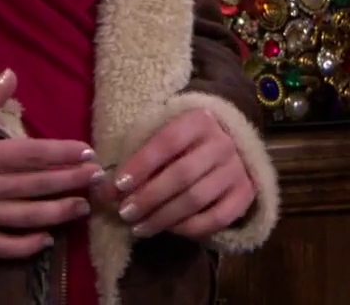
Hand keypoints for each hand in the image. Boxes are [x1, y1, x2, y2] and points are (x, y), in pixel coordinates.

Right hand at [0, 73, 103, 258]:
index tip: (87, 152)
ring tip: (82, 207)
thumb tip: (11, 74)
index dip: (63, 153)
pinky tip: (45, 240)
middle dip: (70, 181)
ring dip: (58, 213)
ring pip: (25, 218)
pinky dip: (25, 246)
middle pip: (36, 186)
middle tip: (97, 178)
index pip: (33, 154)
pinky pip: (0, 246)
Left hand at [101, 108, 253, 240]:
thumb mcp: (163, 135)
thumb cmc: (185, 143)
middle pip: (182, 174)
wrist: (231, 145)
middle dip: (149, 197)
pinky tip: (169, 229)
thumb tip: (104, 189)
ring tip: (139, 227)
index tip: (118, 185)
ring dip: (163, 217)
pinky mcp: (245, 194)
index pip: (167, 142)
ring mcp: (237, 169)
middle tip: (125, 213)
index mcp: (199, 120)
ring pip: (196, 199)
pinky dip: (190, 228)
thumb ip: (137, 157)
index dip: (141, 165)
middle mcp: (223, 142)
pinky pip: (217, 218)